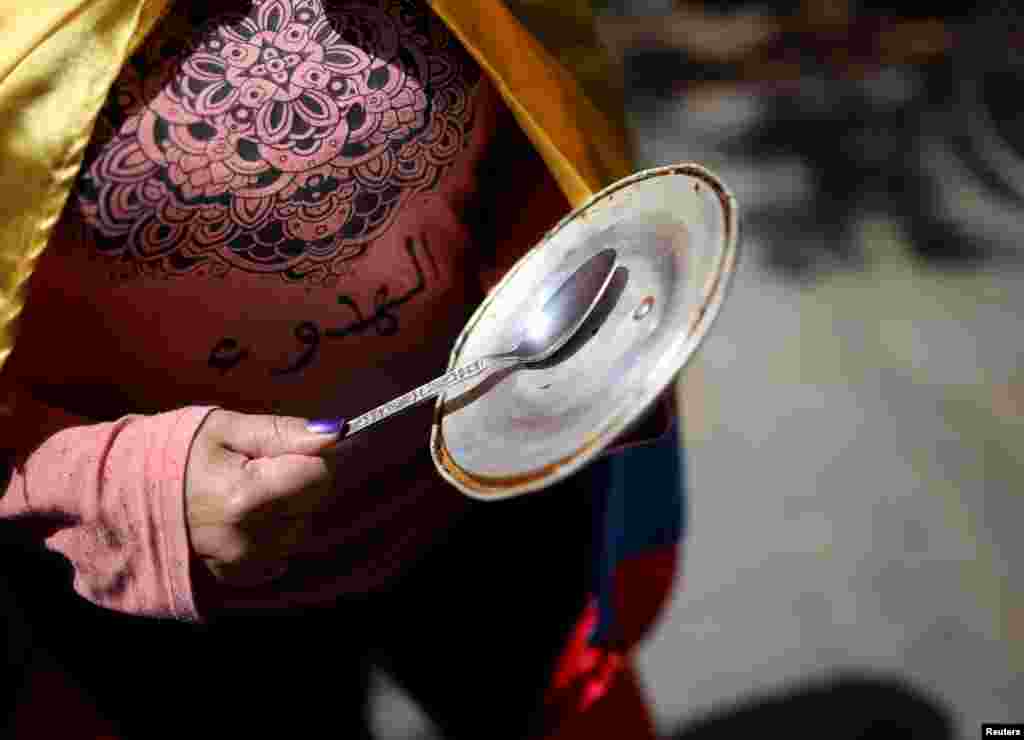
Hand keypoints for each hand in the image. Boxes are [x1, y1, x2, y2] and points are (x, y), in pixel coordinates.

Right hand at [184, 410, 341, 587]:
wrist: (124, 494)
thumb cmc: (174, 453)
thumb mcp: (225, 428)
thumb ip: (282, 432)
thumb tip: (335, 432)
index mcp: (246, 495)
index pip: (319, 475)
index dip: (307, 456)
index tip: (279, 449)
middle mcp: (250, 537)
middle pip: (313, 503)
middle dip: (297, 481)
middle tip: (255, 469)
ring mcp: (245, 562)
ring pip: (300, 527)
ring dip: (286, 509)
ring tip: (244, 493)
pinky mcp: (239, 576)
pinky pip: (282, 551)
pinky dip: (272, 533)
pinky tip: (242, 519)